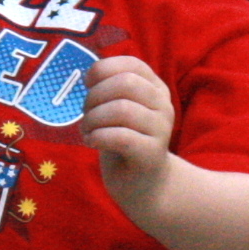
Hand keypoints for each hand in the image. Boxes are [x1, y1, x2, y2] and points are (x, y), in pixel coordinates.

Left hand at [81, 55, 175, 200]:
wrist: (145, 185)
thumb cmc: (125, 143)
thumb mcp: (117, 110)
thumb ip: (109, 90)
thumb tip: (90, 75)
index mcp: (155, 88)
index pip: (132, 64)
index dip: (103, 69)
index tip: (87, 84)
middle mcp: (163, 105)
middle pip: (125, 83)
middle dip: (95, 96)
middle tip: (85, 113)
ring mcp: (161, 129)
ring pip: (122, 109)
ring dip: (93, 119)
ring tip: (87, 131)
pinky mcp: (152, 154)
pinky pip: (121, 137)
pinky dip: (98, 136)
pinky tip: (92, 142)